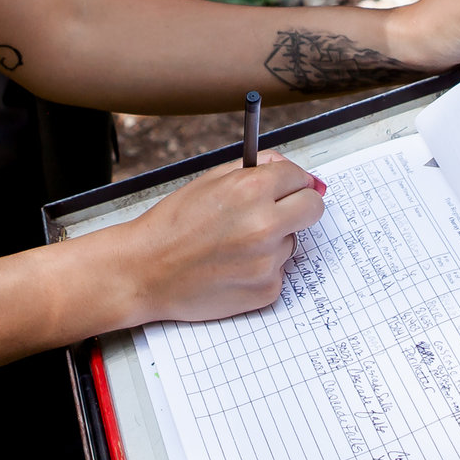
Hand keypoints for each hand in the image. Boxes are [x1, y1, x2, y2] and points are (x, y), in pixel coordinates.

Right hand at [119, 155, 327, 324]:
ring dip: (274, 240)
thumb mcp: (210, 180)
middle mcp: (265, 225)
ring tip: (234, 244)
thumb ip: (257, 169)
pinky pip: (279, 271)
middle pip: (314, 208)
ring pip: (292, 241)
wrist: (145, 271)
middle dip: (299, 206)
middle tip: (276, 211)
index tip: (284, 188)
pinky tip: (232, 266)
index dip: (290, 181)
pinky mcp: (266, 290)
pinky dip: (262, 268)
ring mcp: (267, 261)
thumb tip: (297, 174)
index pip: (300, 178)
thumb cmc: (173, 224)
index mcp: (251, 189)